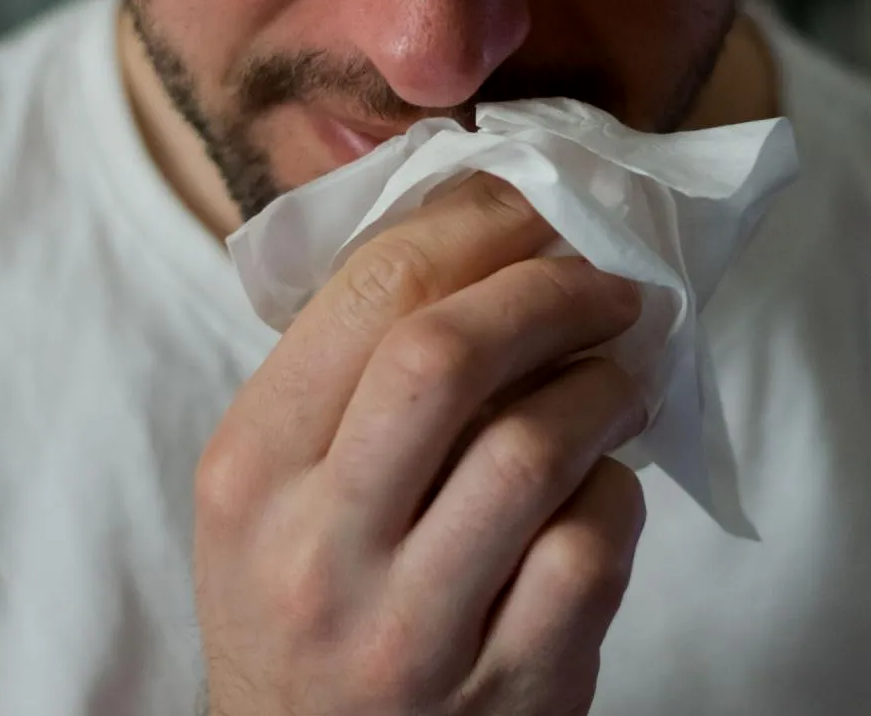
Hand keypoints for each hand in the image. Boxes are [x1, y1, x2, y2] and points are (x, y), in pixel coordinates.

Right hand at [194, 173, 650, 715]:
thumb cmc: (303, 601)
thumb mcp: (271, 489)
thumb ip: (346, 372)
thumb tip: (486, 226)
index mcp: (249, 471)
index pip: (368, 292)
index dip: (476, 223)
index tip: (536, 204)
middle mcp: (316, 550)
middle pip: (446, 355)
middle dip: (549, 290)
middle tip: (605, 281)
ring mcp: (411, 630)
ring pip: (534, 449)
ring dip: (602, 386)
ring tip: (620, 373)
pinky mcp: (507, 690)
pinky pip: (592, 549)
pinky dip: (617, 493)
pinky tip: (603, 483)